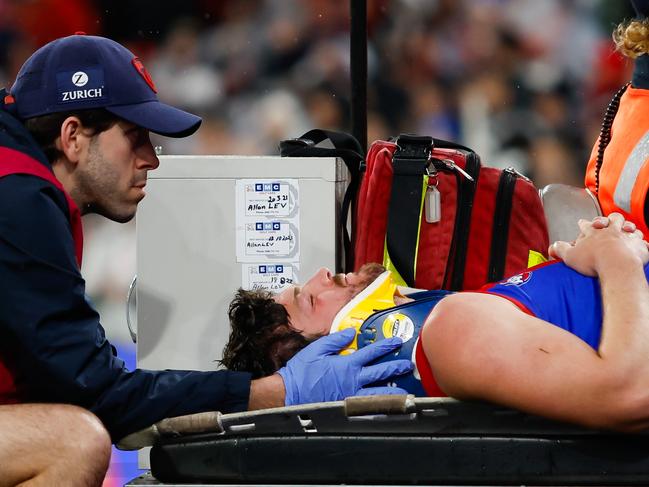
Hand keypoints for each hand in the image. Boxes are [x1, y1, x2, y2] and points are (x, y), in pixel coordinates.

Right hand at [278, 328, 412, 404]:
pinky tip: (388, 409)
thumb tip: (351, 333)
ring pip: (379, 393)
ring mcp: (352, 396)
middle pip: (380, 373)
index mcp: (347, 364)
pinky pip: (368, 410)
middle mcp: (353, 380)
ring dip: (393, 390)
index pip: (371, 353)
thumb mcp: (316, 350)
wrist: (289, 394)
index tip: (396, 343)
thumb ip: (335, 340)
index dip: (385, 346)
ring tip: (405, 389)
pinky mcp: (347, 408)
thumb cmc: (301, 372)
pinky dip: (380, 409)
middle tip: (406, 365)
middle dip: (395, 367)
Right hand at [549, 213, 648, 275]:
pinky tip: (639, 243)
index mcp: (593, 232)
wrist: (617, 265)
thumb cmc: (594, 260)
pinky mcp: (638, 245)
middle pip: (611, 219)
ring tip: (627, 229)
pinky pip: (642, 241)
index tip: (582, 222)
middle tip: (607, 222)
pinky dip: (640, 242)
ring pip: (629, 227)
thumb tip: (552, 246)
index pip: (587, 225)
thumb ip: (560, 249)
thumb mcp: (570, 256)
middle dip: (609, 219)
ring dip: (628, 228)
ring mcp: (626, 236)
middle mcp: (611, 231)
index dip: (584, 224)